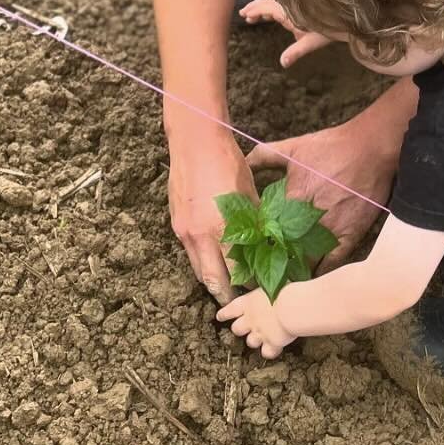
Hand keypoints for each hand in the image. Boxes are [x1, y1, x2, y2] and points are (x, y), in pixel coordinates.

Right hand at [167, 120, 256, 303]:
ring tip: (228, 286)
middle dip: (226, 296)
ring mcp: (184, 230)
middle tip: (239, 303)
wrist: (194, 141)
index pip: (236, 271)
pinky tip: (214, 258)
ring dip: (212, 280)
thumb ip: (255, 222)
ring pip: (197, 269)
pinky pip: (188, 251)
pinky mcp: (175, 223)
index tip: (261, 291)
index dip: (249, 285)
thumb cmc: (227, 162)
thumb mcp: (248, 193)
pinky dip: (201, 260)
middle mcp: (199, 235)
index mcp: (221, 228)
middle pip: (211, 281)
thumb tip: (267, 243)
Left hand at [216, 287, 296, 358]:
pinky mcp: (271, 343)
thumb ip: (267, 289)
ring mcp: (260, 333)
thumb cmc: (285, 291)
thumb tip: (271, 283)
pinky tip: (275, 348)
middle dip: (240, 329)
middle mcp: (251, 319)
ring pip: (251, 342)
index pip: (230, 309)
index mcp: (248, 302)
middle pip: (237, 329)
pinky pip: (267, 352)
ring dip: (255, 340)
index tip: (220, 317)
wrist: (293, 307)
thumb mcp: (272, 284)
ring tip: (264, 336)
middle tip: (246, 327)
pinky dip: (270, 351)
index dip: (224, 314)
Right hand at [240, 0, 333, 68]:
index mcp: (290, 12)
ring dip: (263, 6)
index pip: (268, 7)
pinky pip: (283, 2)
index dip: (255, 10)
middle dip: (256, 6)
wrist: (346, 19)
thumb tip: (282, 63)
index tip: (245, 15)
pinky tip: (270, 14)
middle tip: (243, 12)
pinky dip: (273, 6)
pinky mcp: (302, 3)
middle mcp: (291, 5)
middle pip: (269, 1)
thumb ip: (296, 52)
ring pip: (276, 0)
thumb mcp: (311, 42)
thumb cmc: (329, 30)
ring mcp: (297, 3)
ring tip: (253, 14)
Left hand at [246, 91, 409, 268]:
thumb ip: (263, 157)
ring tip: (284, 277)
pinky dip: (320, 272)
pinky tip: (310, 276)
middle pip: (283, 253)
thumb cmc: (331, 147)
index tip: (250, 251)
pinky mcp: (351, 236)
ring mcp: (332, 230)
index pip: (265, 232)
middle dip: (272, 262)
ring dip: (294, 271)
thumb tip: (244, 163)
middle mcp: (309, 220)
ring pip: (306, 263)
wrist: (370, 148)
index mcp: (291, 199)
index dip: (255, 244)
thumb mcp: (293, 148)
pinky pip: (332, 264)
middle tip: (263, 270)